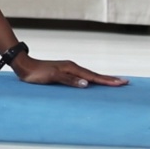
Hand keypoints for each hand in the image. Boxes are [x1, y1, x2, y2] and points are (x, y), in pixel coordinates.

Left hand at [10, 52, 128, 87]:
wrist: (24, 66)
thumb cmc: (37, 73)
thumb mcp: (53, 77)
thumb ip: (70, 80)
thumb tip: (87, 84)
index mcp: (72, 68)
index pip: (94, 76)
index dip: (107, 81)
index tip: (121, 82)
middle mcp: (73, 67)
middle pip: (95, 74)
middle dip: (109, 79)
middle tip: (125, 82)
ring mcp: (69, 69)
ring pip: (90, 75)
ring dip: (102, 79)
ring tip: (113, 82)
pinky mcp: (65, 72)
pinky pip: (83, 76)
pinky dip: (92, 79)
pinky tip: (93, 81)